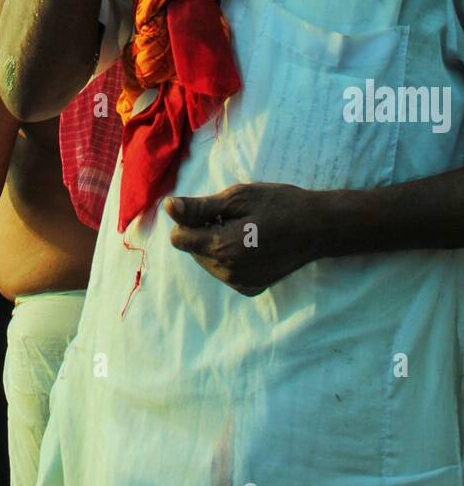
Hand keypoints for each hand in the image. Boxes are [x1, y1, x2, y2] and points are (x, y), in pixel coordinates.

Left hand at [165, 182, 323, 295]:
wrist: (317, 228)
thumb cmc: (278, 204)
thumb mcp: (238, 197)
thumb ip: (200, 207)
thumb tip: (168, 207)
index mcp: (222, 248)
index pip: (179, 238)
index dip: (191, 219)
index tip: (214, 209)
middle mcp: (228, 273)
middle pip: (193, 250)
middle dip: (204, 231)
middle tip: (236, 217)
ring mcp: (240, 284)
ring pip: (207, 262)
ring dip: (216, 244)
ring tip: (246, 229)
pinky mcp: (250, 288)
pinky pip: (224, 271)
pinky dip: (230, 257)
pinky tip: (252, 244)